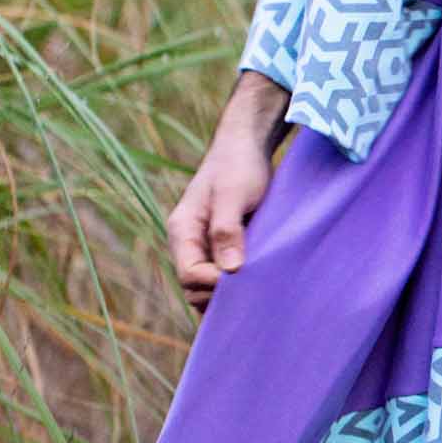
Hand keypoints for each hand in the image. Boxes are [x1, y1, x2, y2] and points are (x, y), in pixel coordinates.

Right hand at [167, 72, 288, 315]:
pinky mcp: (223, 247)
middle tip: (254, 292)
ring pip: (207, 287)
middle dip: (218, 296)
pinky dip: (236, 287)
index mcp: (182, 230)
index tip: (245, 278)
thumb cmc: (239, 165)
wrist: (247, 146)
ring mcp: (204, 246)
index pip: (189, 275)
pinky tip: (258, 287)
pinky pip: (222, 277)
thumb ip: (228, 230)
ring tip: (258, 293)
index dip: (214, 284)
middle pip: (193, 288)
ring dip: (228, 295)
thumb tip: (230, 270)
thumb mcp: (234, 195)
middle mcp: (189, 243)